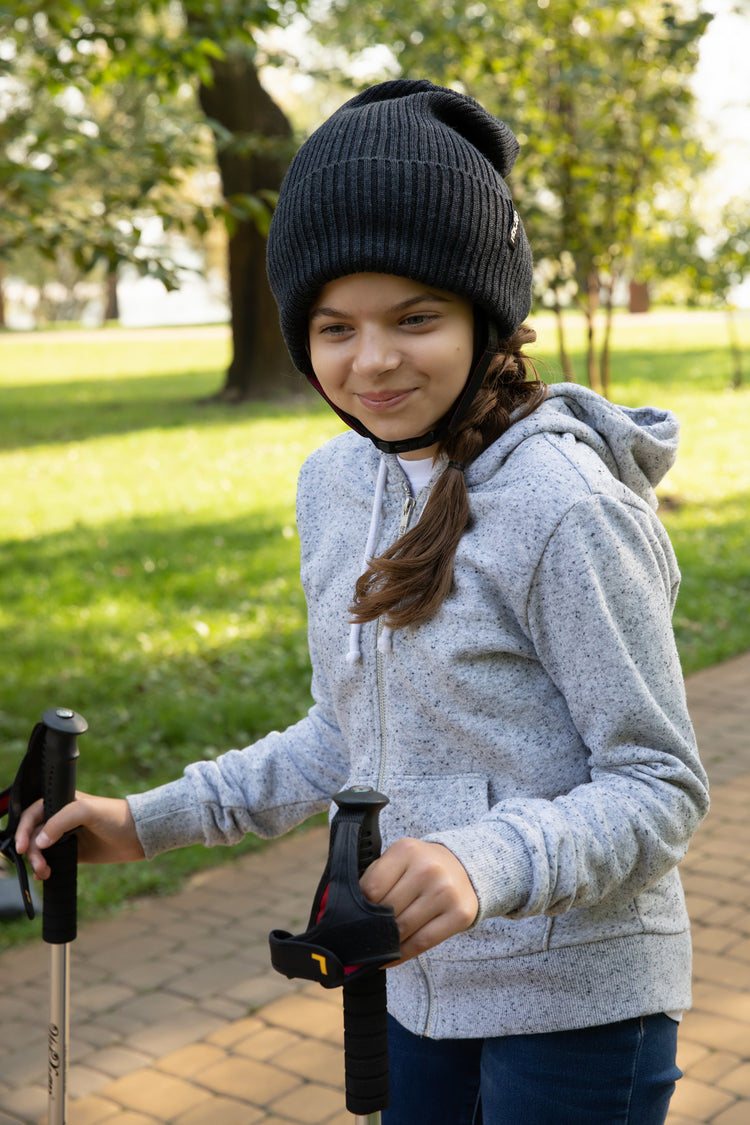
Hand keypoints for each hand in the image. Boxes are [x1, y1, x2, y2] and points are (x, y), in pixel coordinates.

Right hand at [15, 792, 144, 879]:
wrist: (138, 835)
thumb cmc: (115, 816)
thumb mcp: (86, 811)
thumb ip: (60, 821)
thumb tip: (39, 841)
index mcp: (62, 802)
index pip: (33, 814)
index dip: (23, 829)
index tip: (21, 847)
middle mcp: (61, 818)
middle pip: (33, 834)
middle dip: (31, 850)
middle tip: (39, 864)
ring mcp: (67, 836)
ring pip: (40, 849)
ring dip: (37, 861)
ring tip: (45, 872)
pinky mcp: (74, 852)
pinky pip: (52, 860)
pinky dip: (44, 868)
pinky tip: (44, 875)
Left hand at [360, 838, 478, 963]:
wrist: (465, 866)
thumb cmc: (421, 866)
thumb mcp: (398, 859)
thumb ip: (375, 878)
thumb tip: (342, 911)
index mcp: (406, 850)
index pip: (371, 888)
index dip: (359, 907)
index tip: (353, 918)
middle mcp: (428, 869)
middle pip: (387, 910)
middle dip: (372, 927)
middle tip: (360, 938)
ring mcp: (445, 892)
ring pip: (403, 929)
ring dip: (386, 943)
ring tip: (374, 949)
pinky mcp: (460, 914)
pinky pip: (422, 943)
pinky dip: (402, 955)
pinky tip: (389, 958)